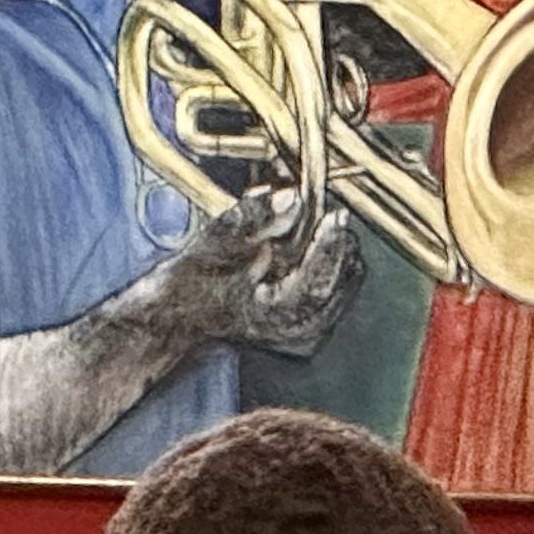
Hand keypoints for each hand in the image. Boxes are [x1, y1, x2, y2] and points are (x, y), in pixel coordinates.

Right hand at [146, 185, 359, 356]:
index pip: (316, 282)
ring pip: (347, 281)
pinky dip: (328, 261)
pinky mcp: (318, 328)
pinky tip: (301, 252)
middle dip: (332, 241)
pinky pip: (341, 286)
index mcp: (274, 317)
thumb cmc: (195, 283)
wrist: (186, 315)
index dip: (328, 245)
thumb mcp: (213, 242)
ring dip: (332, 249)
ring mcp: (312, 334)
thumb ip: (252, 218)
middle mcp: (299, 332)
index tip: (336, 215)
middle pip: (340, 280)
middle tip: (316, 214)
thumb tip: (291, 198)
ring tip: (297, 235)